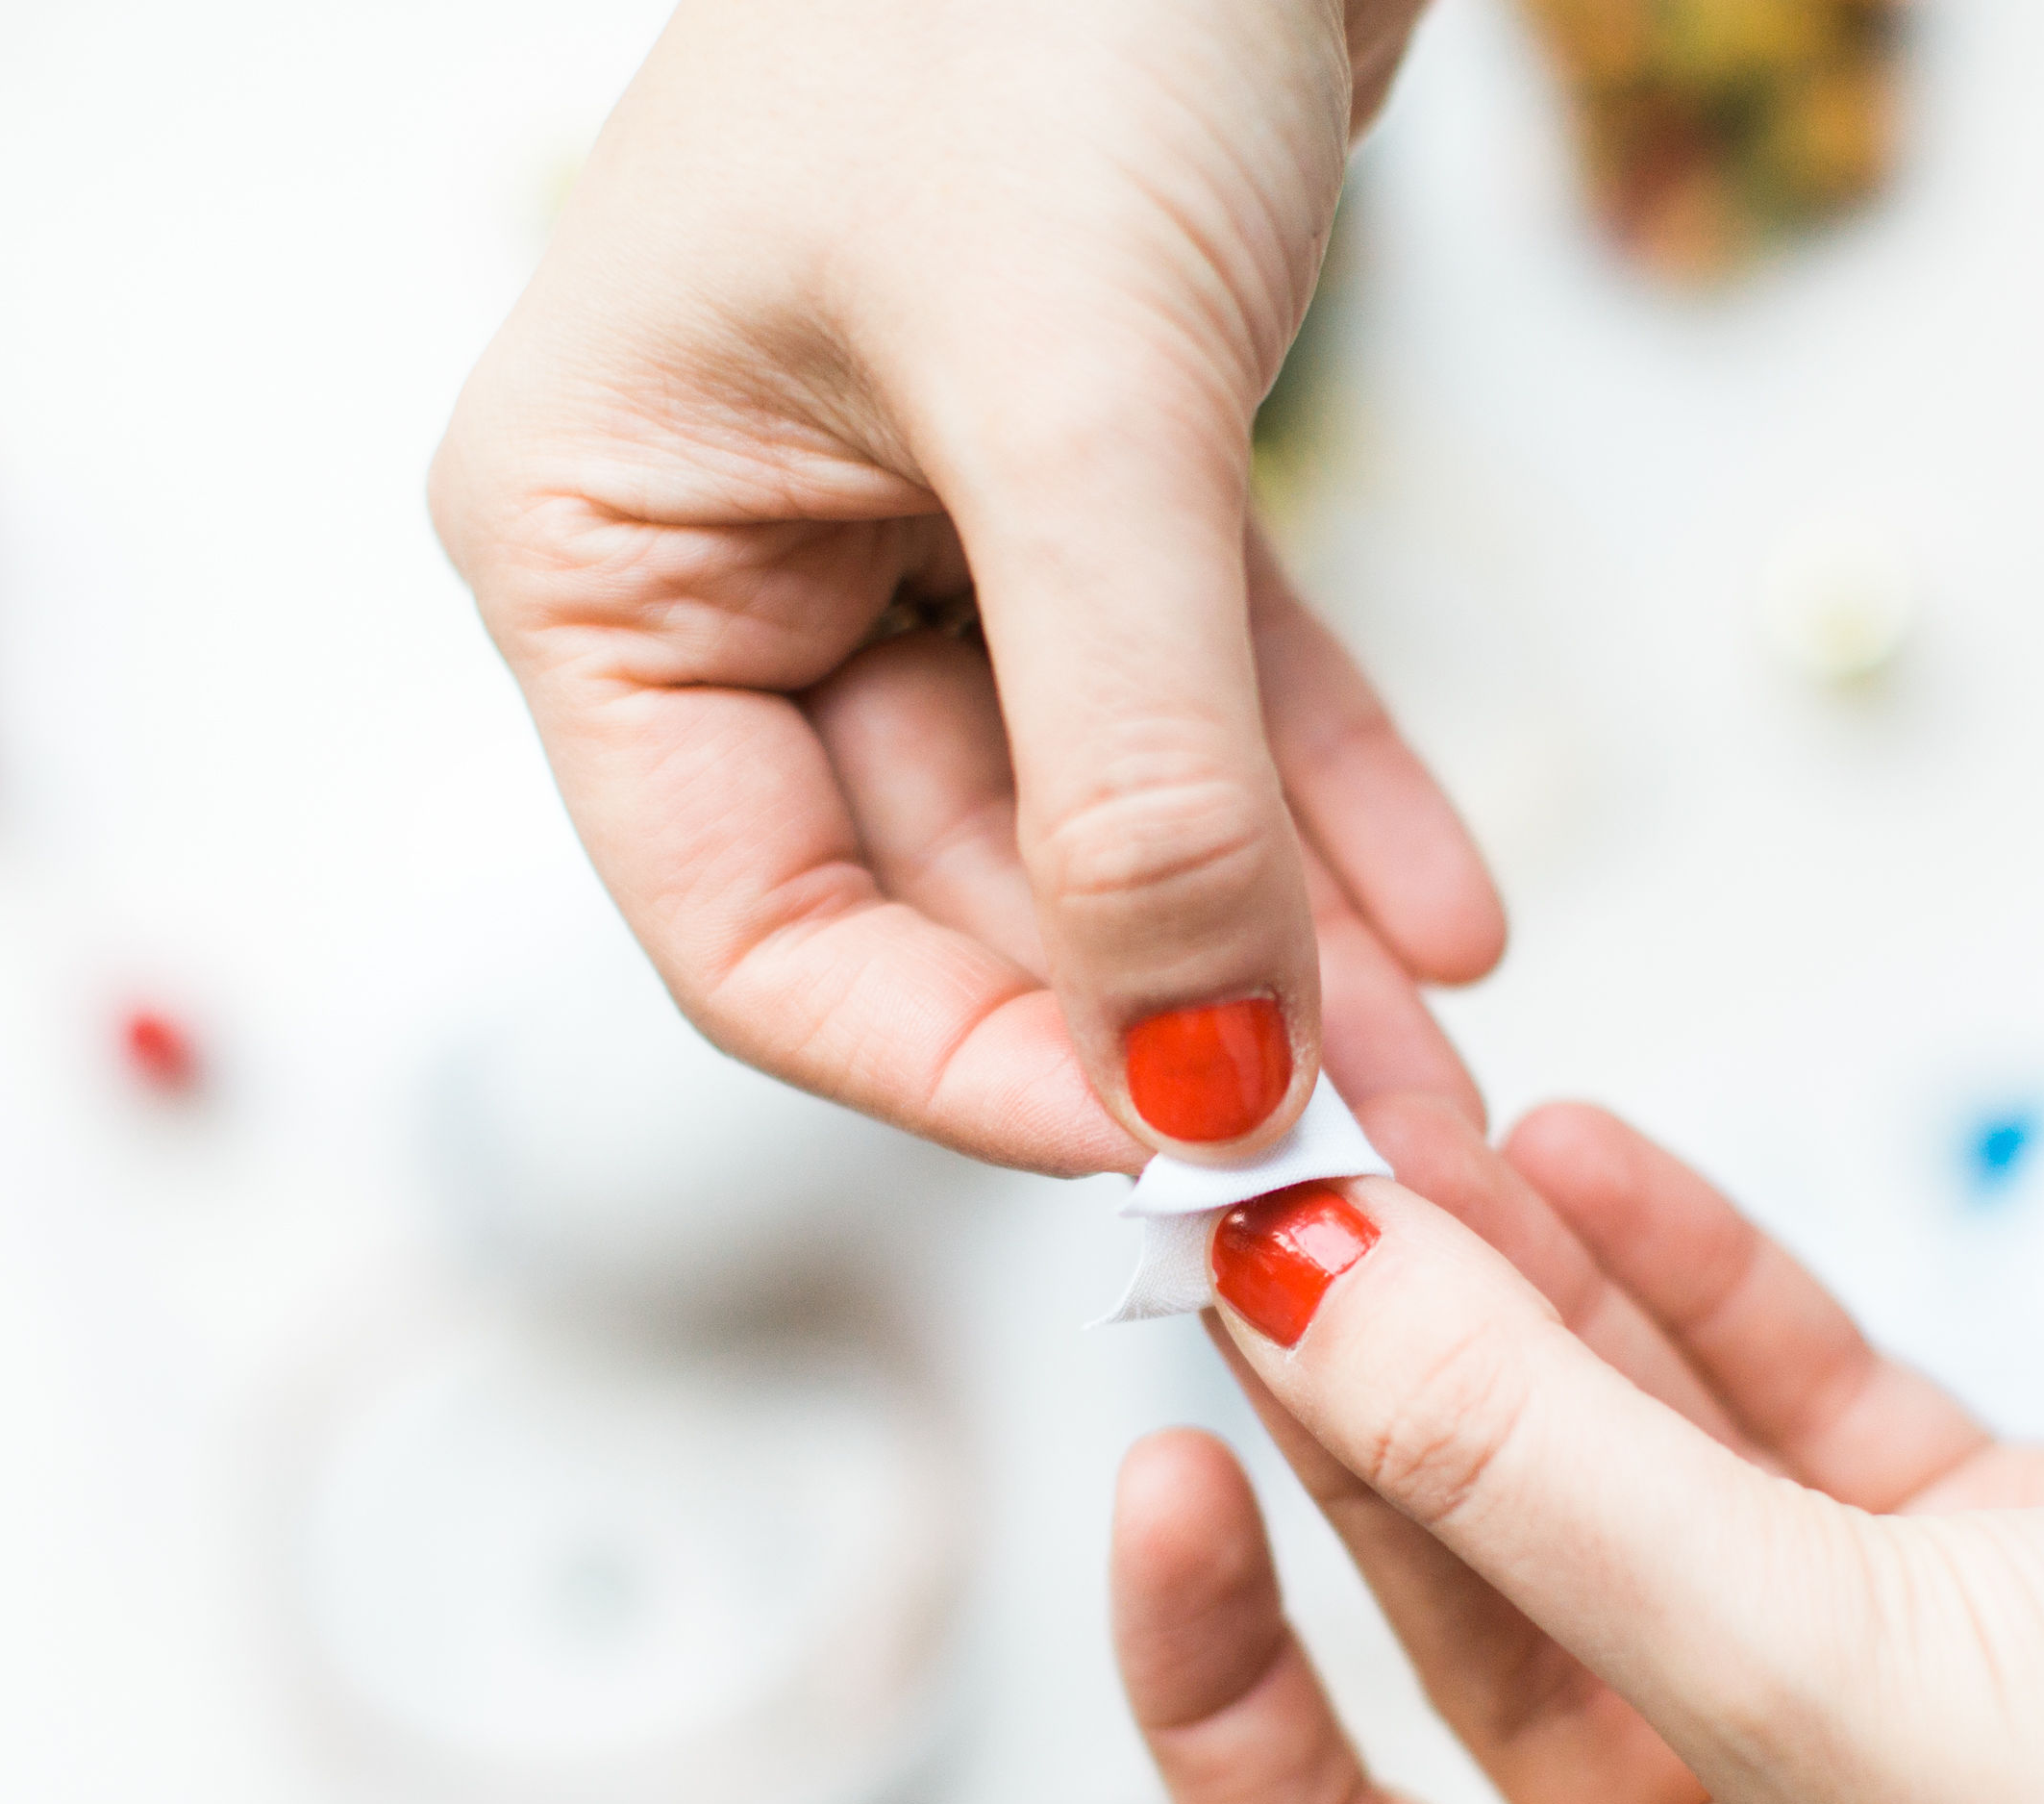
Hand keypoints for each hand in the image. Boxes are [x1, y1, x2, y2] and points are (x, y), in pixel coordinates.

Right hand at [432, 0, 1496, 1176]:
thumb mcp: (1068, 407)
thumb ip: (1127, 767)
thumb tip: (1198, 1067)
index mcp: (598, 553)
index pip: (754, 930)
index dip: (963, 1066)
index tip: (1172, 1146)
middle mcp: (731, 556)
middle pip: (945, 891)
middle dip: (1164, 1024)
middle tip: (1362, 1156)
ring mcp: (903, 520)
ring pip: (1090, 814)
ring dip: (1268, 944)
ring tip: (1442, 1074)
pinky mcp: (1073, 469)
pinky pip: (1195, 691)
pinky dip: (1315, 791)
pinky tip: (1444, 909)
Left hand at [1113, 1097, 2043, 1803]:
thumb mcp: (1807, 1685)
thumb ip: (1531, 1475)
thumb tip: (1301, 1297)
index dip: (1209, 1671)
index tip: (1158, 1463)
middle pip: (1467, 1621)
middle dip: (1365, 1414)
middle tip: (1260, 1212)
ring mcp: (1864, 1718)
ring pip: (1607, 1485)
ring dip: (1506, 1314)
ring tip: (1391, 1134)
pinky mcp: (1985, 1571)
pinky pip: (1771, 1411)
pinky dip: (1686, 1289)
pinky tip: (1581, 1159)